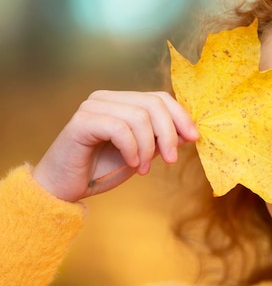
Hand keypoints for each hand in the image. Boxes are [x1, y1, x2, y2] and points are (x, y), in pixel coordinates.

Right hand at [32, 90, 198, 201]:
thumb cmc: (101, 169)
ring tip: (144, 168)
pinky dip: (132, 148)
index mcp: (122, 101)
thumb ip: (160, 140)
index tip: (193, 138)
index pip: (160, 98)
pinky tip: (131, 164)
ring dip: (148, 147)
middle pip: (153, 104)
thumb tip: (188, 132)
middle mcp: (107, 98)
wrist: (66, 187)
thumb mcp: (141, 153)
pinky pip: (119, 128)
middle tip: (171, 159)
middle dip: (169, 133)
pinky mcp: (82, 121)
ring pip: (139, 116)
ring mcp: (93, 107)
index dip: (180, 116)